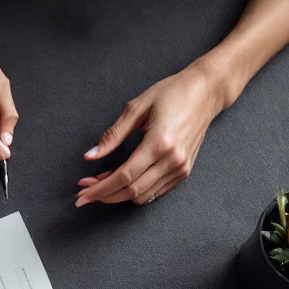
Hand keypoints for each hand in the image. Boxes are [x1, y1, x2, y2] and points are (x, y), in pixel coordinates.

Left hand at [76, 61, 230, 205]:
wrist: (205, 92)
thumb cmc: (172, 94)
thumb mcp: (136, 108)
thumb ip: (112, 135)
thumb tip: (90, 156)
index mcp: (160, 143)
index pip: (124, 176)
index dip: (100, 188)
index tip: (83, 191)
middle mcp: (173, 160)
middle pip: (132, 191)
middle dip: (105, 196)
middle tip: (85, 193)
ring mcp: (181, 168)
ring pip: (144, 196)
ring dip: (118, 195)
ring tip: (101, 184)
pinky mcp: (185, 171)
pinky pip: (156, 192)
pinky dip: (136, 192)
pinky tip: (122, 183)